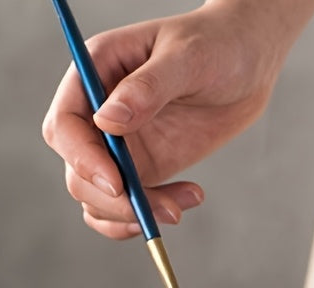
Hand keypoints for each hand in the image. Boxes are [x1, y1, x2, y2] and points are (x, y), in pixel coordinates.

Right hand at [42, 0, 313, 238]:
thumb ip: (147, 88)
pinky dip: (146, 217)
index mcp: (95, 73)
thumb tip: (108, 121)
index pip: (65, 126)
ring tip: (180, 207)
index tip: (117, 183)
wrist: (248, 63)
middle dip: (113, 200)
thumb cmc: (216, 44)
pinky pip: (125, 207)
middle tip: (163, 210)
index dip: (83, 159)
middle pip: (78, 173)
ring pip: (98, 199)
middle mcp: (98, 114)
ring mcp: (117, 146)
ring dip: (132, 216)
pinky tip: (185, 202)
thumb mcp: (187, 57)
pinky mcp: (142, 169)